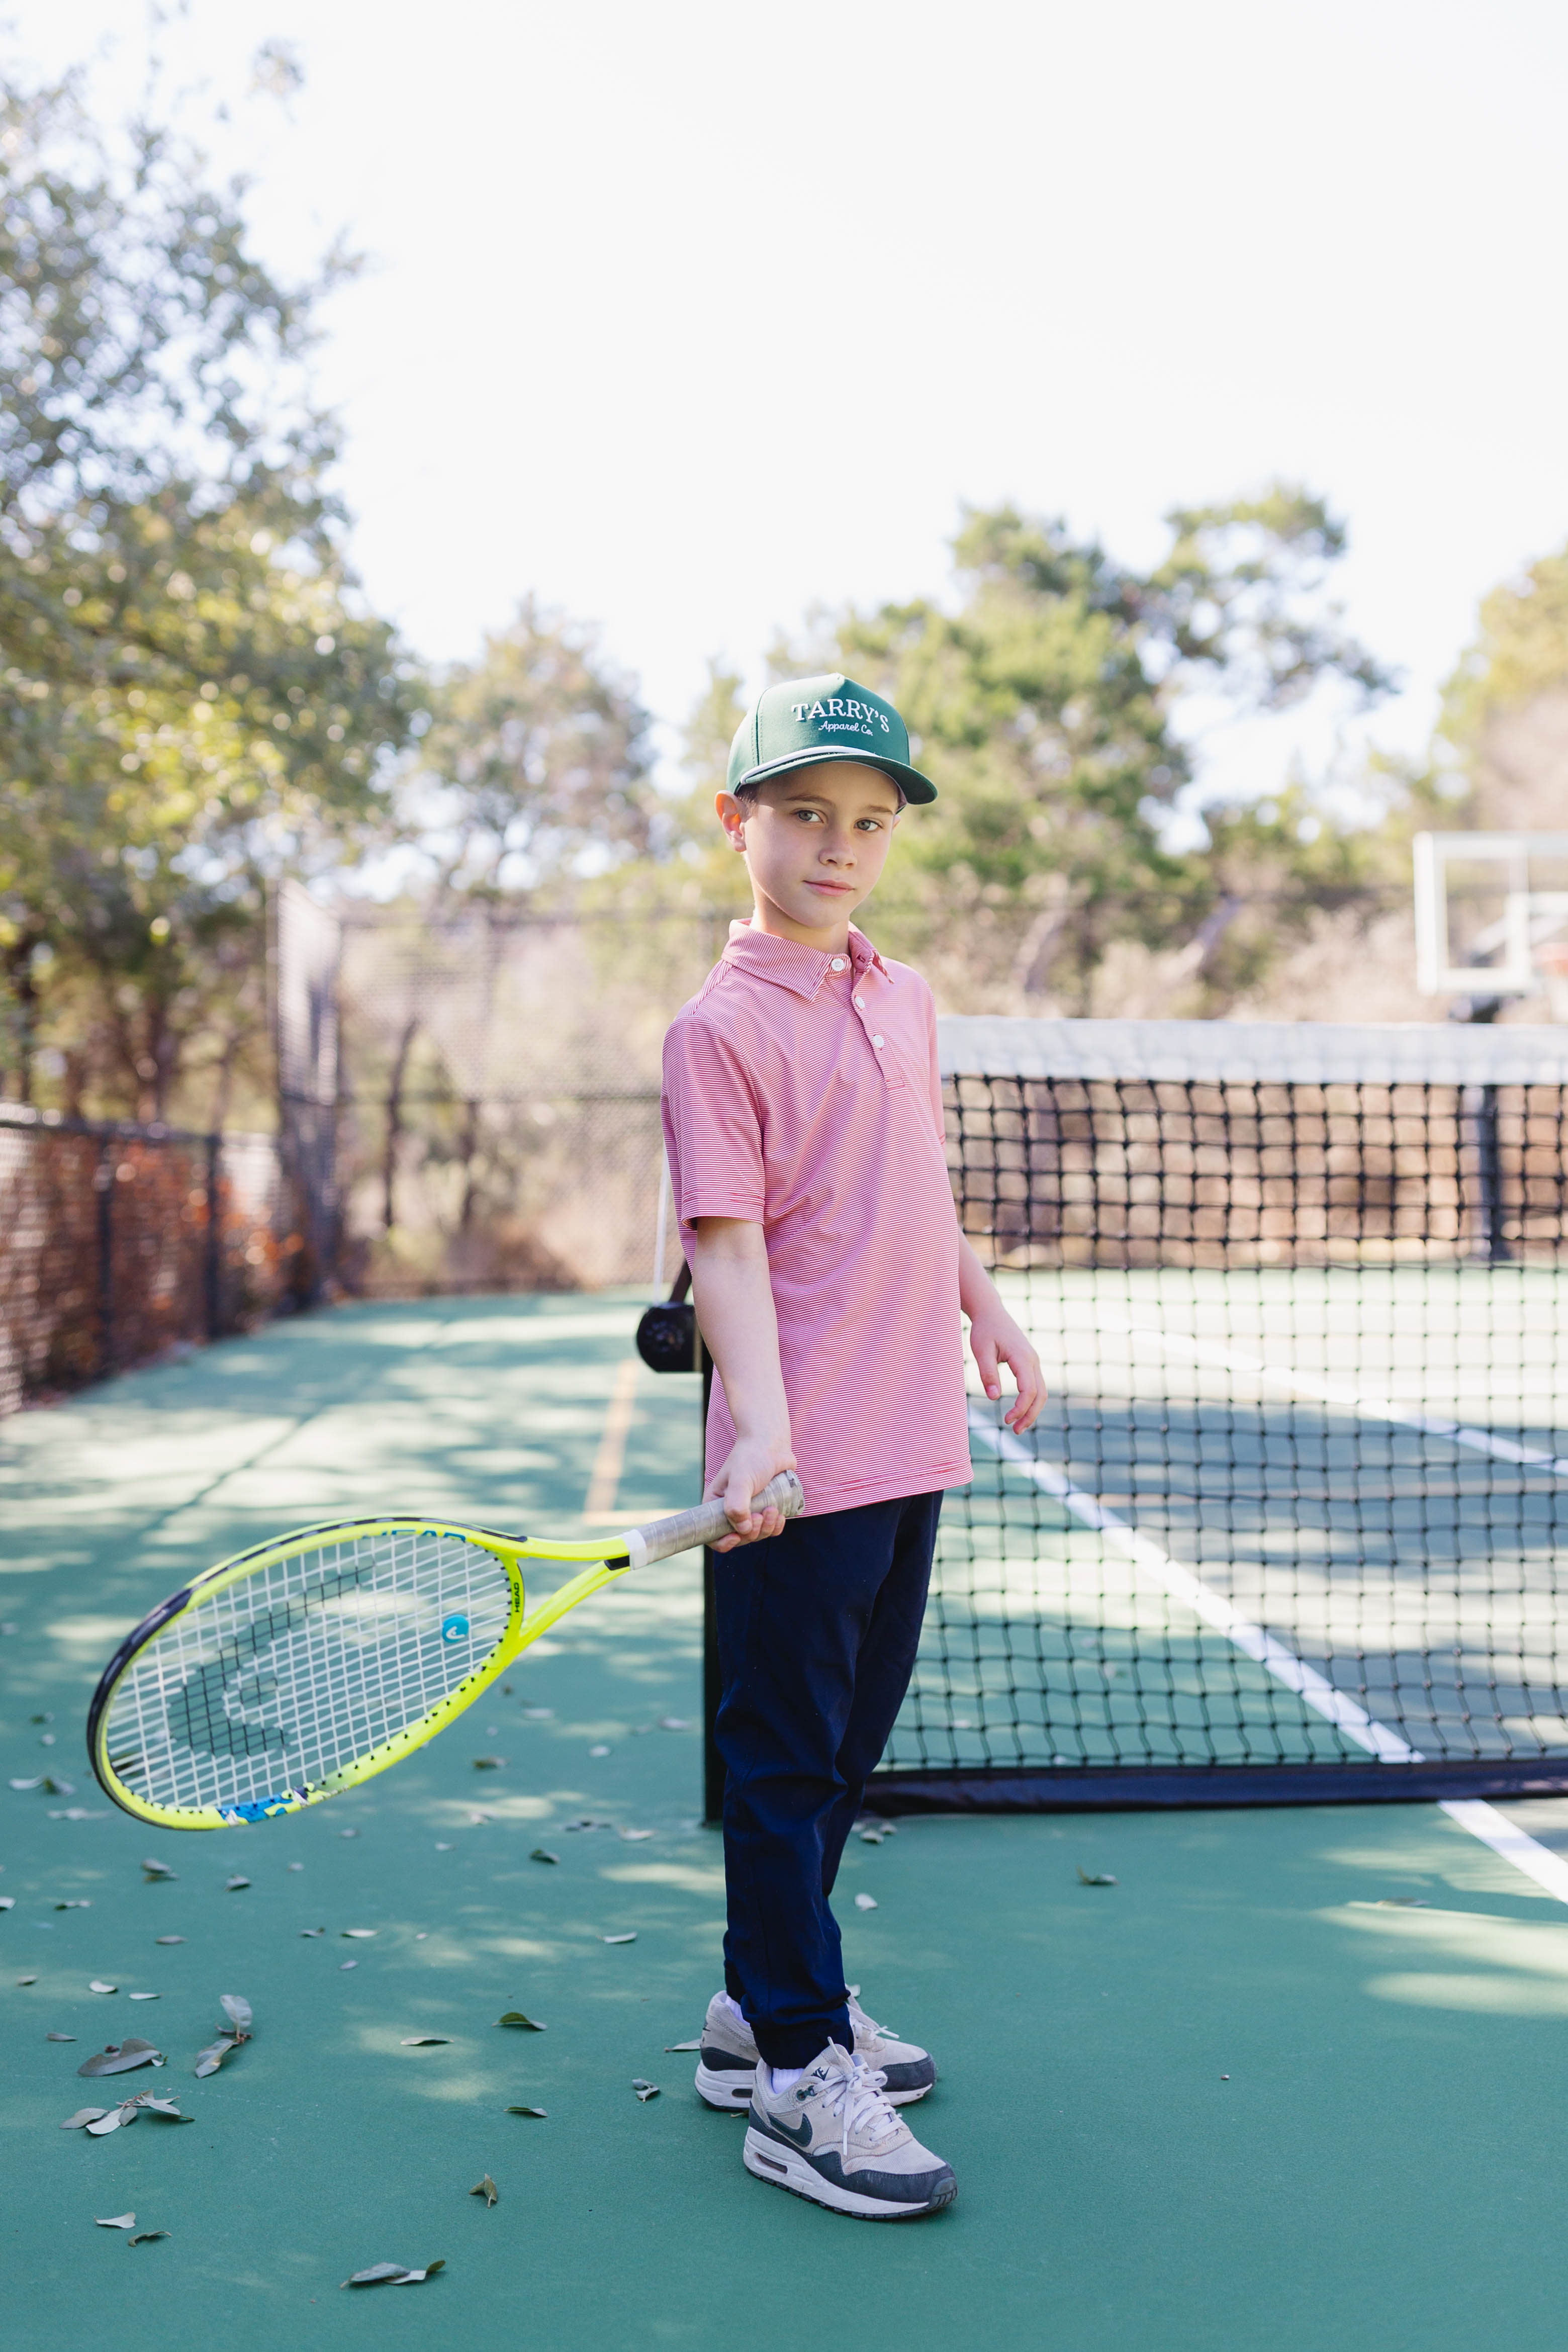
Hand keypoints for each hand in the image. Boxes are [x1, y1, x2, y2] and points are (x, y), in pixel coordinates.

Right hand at [705, 1431, 797, 1549]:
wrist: (772, 1445)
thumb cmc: (751, 1457)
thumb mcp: (740, 1479)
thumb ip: (737, 1504)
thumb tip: (743, 1530)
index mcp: (716, 1504)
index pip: (712, 1535)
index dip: (722, 1542)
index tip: (736, 1537)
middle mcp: (731, 1510)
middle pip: (739, 1537)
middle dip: (752, 1532)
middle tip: (761, 1514)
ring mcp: (750, 1511)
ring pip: (757, 1535)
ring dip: (767, 1528)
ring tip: (772, 1510)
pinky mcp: (766, 1509)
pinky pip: (771, 1529)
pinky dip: (776, 1527)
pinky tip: (780, 1515)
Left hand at [967, 1305, 1045, 1434]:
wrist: (991, 1313)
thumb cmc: (984, 1330)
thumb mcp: (981, 1351)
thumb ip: (988, 1374)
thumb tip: (994, 1398)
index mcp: (1022, 1357)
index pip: (1029, 1390)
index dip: (1020, 1408)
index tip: (1006, 1419)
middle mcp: (1033, 1360)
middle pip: (1041, 1394)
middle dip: (1030, 1415)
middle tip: (1014, 1431)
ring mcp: (1033, 1361)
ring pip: (1042, 1391)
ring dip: (1032, 1410)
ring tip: (1017, 1427)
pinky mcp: (1029, 1363)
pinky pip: (1036, 1386)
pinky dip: (1031, 1401)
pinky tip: (1019, 1411)